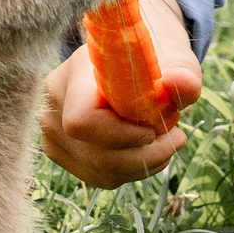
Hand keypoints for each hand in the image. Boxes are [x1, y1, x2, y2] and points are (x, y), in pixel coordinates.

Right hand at [40, 0, 204, 186]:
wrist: (127, 56)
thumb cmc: (150, 56)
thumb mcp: (173, 57)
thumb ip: (181, 71)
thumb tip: (181, 83)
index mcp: (74, 73)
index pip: (83, 121)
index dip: (123, 135)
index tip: (155, 127)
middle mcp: (53, 103)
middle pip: (95, 155)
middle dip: (145, 156)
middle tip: (177, 138)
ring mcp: (52, 131)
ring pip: (99, 171)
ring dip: (142, 165)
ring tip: (164, 141)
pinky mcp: (61, 151)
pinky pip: (98, 177)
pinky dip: (130, 171)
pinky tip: (145, 149)